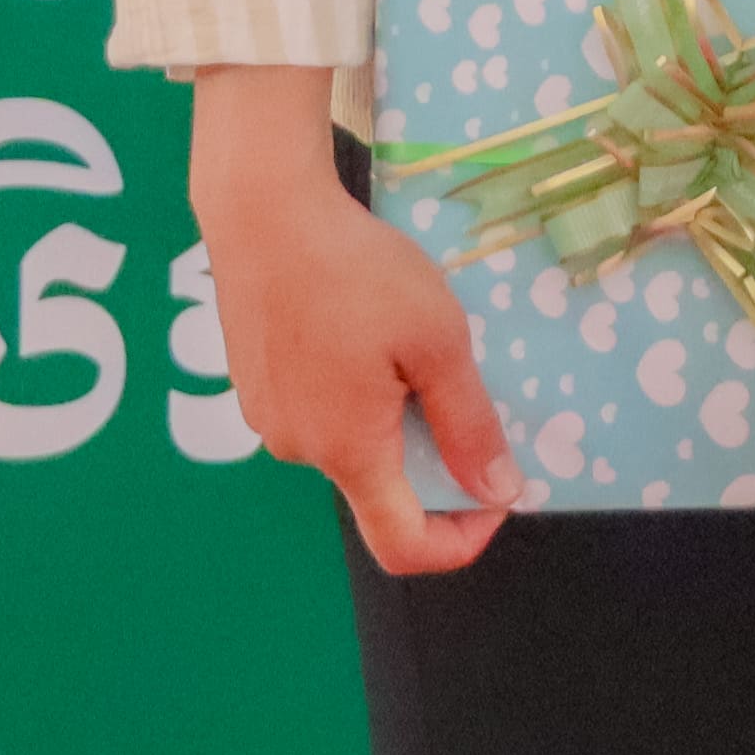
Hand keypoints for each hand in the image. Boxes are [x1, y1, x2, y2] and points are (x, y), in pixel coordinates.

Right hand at [188, 65, 520, 572]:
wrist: (262, 209)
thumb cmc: (355, 270)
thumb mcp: (436, 340)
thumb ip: (468, 424)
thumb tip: (500, 492)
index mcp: (349, 450)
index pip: (403, 545)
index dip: (460, 541)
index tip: (495, 496)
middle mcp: (300, 449)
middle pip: (379, 486)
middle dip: (429, 453)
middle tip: (455, 378)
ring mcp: (268, 418)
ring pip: (348, 441)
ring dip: (389, 413)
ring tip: (403, 337)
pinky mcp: (254, 383)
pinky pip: (317, 409)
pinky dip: (352, 390)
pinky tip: (359, 325)